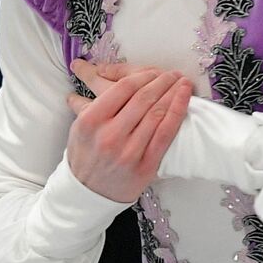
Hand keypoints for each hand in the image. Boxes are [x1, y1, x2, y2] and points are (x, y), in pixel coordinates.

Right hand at [64, 59, 193, 202]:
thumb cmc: (85, 157)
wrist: (88, 194)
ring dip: (173, 92)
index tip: (153, 71)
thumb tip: (83, 68)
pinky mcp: (146, 165)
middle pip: (143, 98)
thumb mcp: (78, 128)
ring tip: (181, 82)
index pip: (123, 89)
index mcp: (91, 122)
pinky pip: (166, 134)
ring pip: (157, 113)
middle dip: (161, 81)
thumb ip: (86, 102)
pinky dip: (178, 112)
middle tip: (171, 74)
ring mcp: (129, 151)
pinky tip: (184, 98)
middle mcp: (110, 135)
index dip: (143, 75)